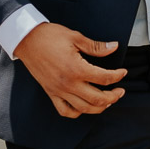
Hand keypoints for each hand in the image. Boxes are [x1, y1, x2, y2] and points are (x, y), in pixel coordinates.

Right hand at [12, 22, 126, 118]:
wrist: (27, 40)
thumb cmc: (50, 36)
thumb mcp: (75, 37)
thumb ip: (96, 46)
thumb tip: (114, 46)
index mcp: (76, 68)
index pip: (104, 78)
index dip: (117, 76)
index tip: (123, 72)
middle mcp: (68, 83)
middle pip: (97, 98)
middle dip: (113, 97)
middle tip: (120, 91)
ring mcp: (58, 90)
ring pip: (83, 108)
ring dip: (99, 107)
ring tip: (107, 101)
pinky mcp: (51, 93)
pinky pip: (65, 110)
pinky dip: (77, 112)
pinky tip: (84, 106)